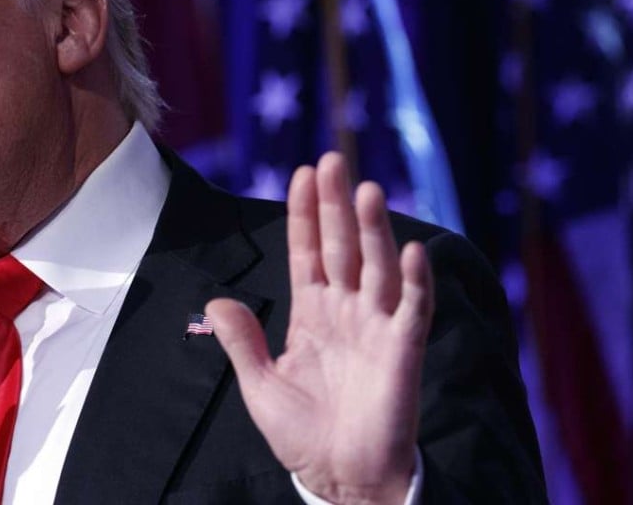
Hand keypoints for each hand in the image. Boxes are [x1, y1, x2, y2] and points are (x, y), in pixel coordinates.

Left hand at [206, 153, 433, 503]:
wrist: (340, 479)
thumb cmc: (304, 435)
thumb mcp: (262, 385)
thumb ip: (241, 342)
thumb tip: (217, 301)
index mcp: (313, 314)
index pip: (307, 252)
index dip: (304, 214)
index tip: (302, 174)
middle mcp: (347, 311)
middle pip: (342, 247)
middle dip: (336, 205)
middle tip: (333, 159)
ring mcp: (377, 328)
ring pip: (377, 267)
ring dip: (373, 230)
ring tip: (366, 190)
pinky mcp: (403, 352)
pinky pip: (413, 310)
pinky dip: (415, 282)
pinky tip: (410, 251)